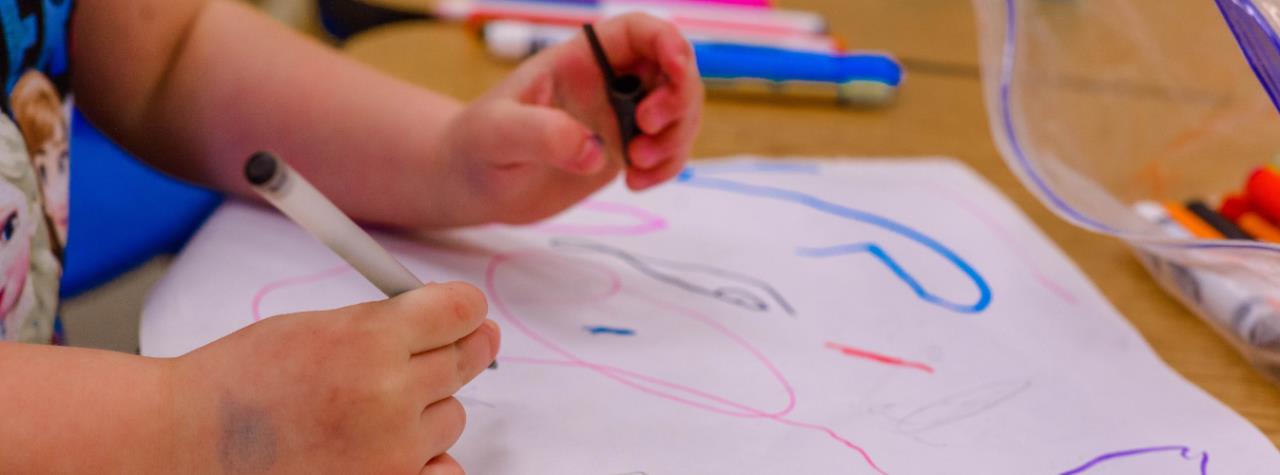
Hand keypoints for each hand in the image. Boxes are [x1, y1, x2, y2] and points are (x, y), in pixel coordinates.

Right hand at [167, 282, 497, 473]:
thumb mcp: (314, 325)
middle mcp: (390, 395)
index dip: (465, 307)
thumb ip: (382, 322)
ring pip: (451, 416)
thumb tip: (439, 316)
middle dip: (460, 347)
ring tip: (375, 405)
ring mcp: (392, 451)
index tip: (467, 311)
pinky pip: (444, 468)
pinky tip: (395, 444)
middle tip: (455, 344)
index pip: (459, 311)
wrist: (188, 442)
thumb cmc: (239, 383)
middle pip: (465, 360)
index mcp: (370, 339)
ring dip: (429, 406)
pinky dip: (427, 457)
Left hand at [438, 13, 703, 224]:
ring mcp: (619, 118)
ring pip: (678, 113)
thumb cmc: (475, 146)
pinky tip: (636, 183)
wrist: (471, 184)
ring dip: (676, 139)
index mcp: (579, 60)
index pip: (637, 32)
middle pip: (673, 71)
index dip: (667, 41)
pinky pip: (667, 151)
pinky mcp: (623, 152)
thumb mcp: (496, 135)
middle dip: (678, 99)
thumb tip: (593, 150)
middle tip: (647, 130)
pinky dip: (666, 167)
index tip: (676, 70)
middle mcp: (607, 83)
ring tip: (637, 166)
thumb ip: (541, 134)